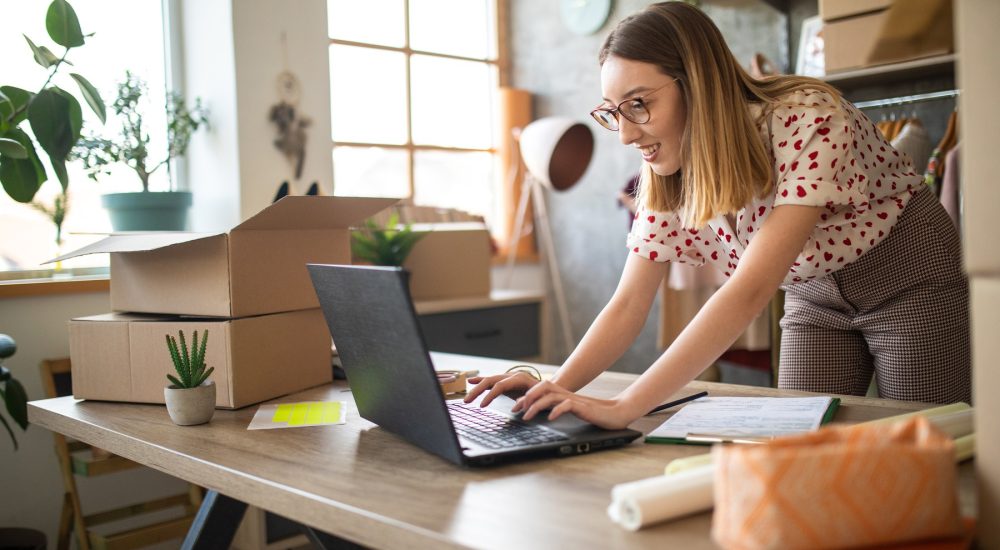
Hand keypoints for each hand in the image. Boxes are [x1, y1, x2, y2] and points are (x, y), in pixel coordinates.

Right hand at [464, 372, 540, 407]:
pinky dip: (481, 382)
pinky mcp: (507, 381)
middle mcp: (512, 376)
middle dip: (477, 391)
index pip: (499, 386)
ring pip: (489, 380)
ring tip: (466, 398)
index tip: (481, 406)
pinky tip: (471, 382)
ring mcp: (509, 377)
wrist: (552, 389)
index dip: (489, 396)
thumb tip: (517, 407)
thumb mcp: (540, 400)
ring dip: (476, 388)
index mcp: (520, 379)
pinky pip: (492, 381)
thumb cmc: (547, 396)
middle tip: (467, 402)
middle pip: (491, 381)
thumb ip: (529, 402)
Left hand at [513, 380, 635, 430]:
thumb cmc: (594, 414)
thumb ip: (558, 410)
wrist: (617, 413)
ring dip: (536, 405)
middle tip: (517, 409)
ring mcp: (575, 400)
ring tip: (527, 416)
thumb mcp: (572, 412)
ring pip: (551, 396)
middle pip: (543, 386)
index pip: (540, 390)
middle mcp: (566, 395)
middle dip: (527, 396)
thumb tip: (543, 415)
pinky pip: (567, 405)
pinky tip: (550, 419)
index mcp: (562, 395)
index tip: (514, 408)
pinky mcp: (583, 407)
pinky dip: (557, 411)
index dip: (525, 397)